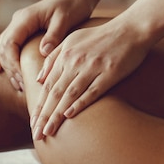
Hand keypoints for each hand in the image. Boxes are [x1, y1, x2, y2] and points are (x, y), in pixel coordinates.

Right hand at [0, 0, 95, 90]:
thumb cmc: (73, 5)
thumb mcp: (65, 20)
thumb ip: (54, 35)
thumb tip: (43, 52)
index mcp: (25, 18)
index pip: (9, 44)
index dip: (12, 63)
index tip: (23, 78)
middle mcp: (17, 21)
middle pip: (2, 48)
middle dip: (10, 69)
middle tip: (22, 86)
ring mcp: (18, 25)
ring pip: (1, 48)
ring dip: (7, 67)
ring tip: (19, 85)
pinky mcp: (23, 30)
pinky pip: (8, 47)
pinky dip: (6, 60)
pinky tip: (9, 74)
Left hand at [32, 17, 149, 139]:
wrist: (130, 29)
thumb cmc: (100, 36)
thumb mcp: (71, 40)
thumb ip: (53, 58)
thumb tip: (39, 80)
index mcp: (65, 56)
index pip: (47, 86)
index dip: (39, 106)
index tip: (32, 123)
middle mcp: (75, 62)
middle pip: (55, 93)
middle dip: (44, 115)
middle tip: (37, 134)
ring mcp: (92, 67)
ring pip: (70, 94)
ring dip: (57, 115)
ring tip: (48, 131)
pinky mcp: (110, 72)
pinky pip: (93, 91)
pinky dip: (80, 103)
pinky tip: (70, 116)